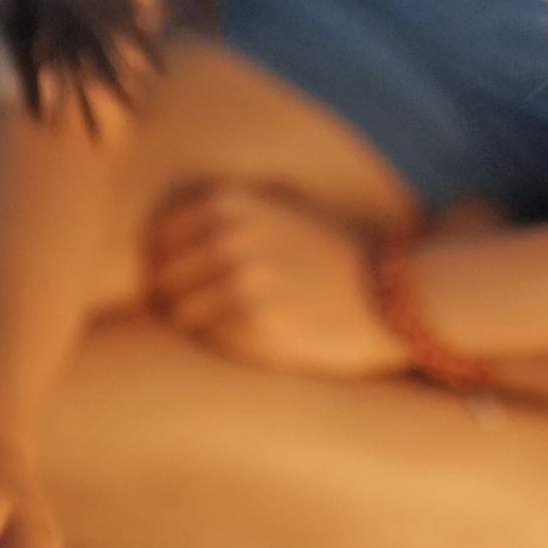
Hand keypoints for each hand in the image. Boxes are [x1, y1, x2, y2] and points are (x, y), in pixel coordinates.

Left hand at [144, 177, 417, 376]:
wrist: (392, 297)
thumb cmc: (330, 255)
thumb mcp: (279, 208)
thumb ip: (221, 216)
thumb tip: (155, 247)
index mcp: (231, 201)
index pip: (158, 235)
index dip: (162, 261)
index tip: (177, 278)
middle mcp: (232, 238)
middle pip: (163, 279)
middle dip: (171, 299)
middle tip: (193, 313)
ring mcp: (244, 286)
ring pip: (181, 317)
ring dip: (194, 327)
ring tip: (224, 328)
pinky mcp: (259, 331)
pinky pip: (209, 345)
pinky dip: (219, 346)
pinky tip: (247, 340)